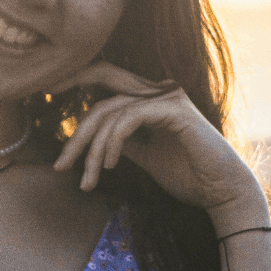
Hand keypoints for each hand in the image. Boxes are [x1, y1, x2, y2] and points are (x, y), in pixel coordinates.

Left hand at [50, 61, 264, 223]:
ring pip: (110, 111)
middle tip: (58, 163)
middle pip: (101, 91)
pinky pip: (128, 119)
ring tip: (87, 181)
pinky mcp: (174, 110)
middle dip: (76, 128)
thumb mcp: (145, 156)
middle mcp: (158, 90)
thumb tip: (96, 140)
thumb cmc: (189, 176)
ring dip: (92, 150)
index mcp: (150, 97)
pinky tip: (108, 167)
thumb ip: (123, 141)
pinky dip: (113, 143)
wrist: (223, 192)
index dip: (74, 79)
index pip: (105, 78)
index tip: (47, 97)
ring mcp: (167, 97)